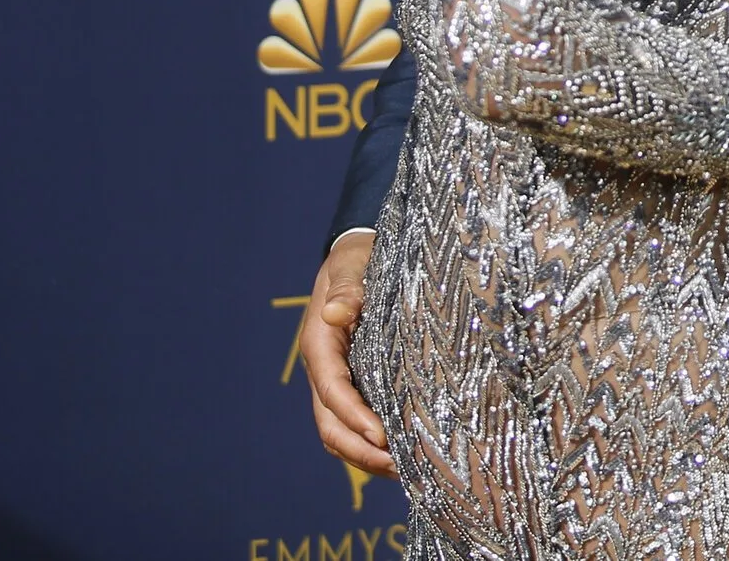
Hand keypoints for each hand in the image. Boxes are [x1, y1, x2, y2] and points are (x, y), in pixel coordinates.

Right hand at [301, 231, 394, 477]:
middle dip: (362, 451)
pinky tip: (406, 454)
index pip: (334, 391)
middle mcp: (325, 370)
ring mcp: (338, 381)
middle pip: (332, 425)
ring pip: (341, 432)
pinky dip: (374, 444)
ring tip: (408, 470)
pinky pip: (357, 423)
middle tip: (401, 467)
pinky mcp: (355, 384)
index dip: (356, 418)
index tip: (383, 437)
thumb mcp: (352, 265)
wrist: (358, 257)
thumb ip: (347, 289)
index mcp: (321, 344)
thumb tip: (335, 312)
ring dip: (368, 456)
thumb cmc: (359, 259)